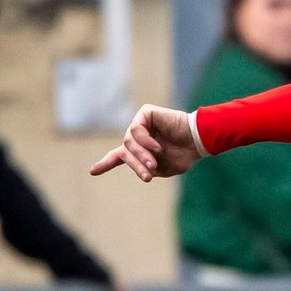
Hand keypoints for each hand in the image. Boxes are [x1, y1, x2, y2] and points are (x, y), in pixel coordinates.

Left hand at [88, 106, 203, 181]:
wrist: (198, 141)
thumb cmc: (184, 155)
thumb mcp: (162, 169)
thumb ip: (144, 168)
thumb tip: (134, 164)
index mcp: (141, 150)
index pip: (119, 156)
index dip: (106, 164)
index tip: (92, 172)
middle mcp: (139, 136)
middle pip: (125, 152)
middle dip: (135, 165)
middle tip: (147, 177)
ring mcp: (141, 124)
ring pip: (128, 142)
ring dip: (141, 156)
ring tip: (153, 163)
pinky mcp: (145, 114)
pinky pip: (136, 130)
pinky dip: (145, 142)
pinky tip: (157, 147)